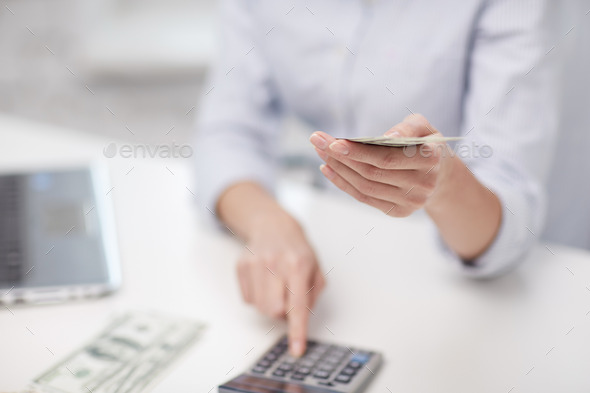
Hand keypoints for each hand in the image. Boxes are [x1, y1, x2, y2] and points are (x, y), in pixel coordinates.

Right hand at [236, 211, 324, 356]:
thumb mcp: (315, 268)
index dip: (297, 330)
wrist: (272, 226)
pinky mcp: (241, 267)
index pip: (298, 305)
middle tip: (288, 296)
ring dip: (270, 305)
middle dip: (283, 311)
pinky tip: (264, 281)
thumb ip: (313, 294)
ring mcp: (255, 264)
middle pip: (275, 310)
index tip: (296, 349)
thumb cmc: (296, 250)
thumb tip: (301, 317)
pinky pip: (248, 299)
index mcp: (298, 265)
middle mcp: (275, 264)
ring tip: (276, 287)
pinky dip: (258, 297)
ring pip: (260, 308)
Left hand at [309, 114, 455, 216]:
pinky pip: (364, 197)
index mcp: (431, 160)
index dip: (359, 152)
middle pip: (372, 172)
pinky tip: (327, 169)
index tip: (333, 142)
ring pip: (365, 186)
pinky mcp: (398, 212)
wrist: (440, 176)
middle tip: (317, 141)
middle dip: (340, 157)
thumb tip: (386, 137)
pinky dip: (343, 183)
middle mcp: (422, 184)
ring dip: (338, 169)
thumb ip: (407, 127)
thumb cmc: (425, 144)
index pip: (387, 158)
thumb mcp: (423, 127)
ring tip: (320, 152)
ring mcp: (410, 202)